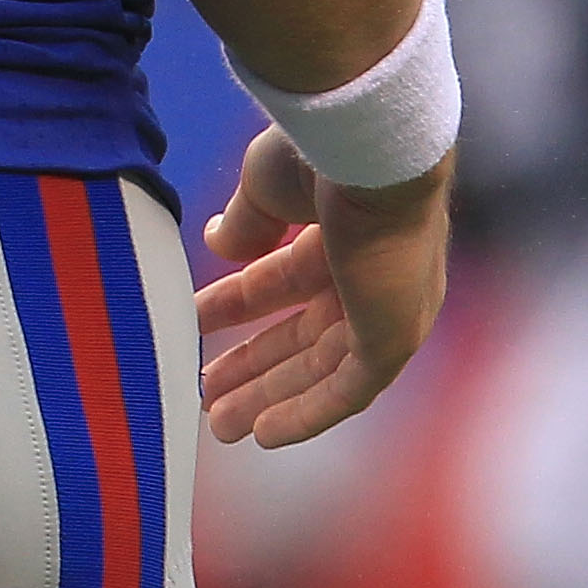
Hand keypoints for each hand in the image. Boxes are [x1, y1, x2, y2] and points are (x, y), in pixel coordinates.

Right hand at [194, 124, 450, 448]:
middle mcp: (371, 275)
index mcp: (342, 230)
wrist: (370, 153)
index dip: (237, 304)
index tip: (195, 323)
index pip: (283, 280)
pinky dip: (308, 413)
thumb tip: (219, 246)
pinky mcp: (392, 338)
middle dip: (254, 366)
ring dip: (270, 397)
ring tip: (218, 424)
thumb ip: (247, 225)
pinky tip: (264, 434)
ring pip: (322, 369)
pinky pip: (349, 391)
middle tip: (207, 393)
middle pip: (304, 335)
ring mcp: (387, 309)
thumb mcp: (266, 188)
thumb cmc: (320, 153)